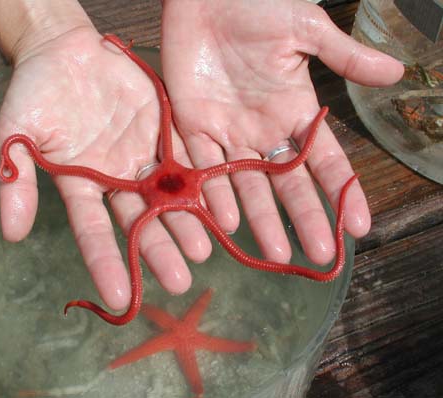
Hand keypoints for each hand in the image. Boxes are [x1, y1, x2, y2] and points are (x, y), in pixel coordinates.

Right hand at [0, 27, 211, 310]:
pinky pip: (184, 157)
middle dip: (158, 250)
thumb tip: (10, 234)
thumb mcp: (15, 136)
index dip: (106, 263)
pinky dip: (200, 180)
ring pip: (166, 195)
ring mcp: (141, 155)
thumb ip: (16, 181)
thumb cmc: (33, 91)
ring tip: (203, 250)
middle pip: (139, 220)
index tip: (121, 297)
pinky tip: (217, 203)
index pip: (94, 232)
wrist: (64, 48)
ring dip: (184, 223)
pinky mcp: (163, 130)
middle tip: (180, 279)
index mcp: (81, 185)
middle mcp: (115, 178)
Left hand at [160, 0, 403, 263]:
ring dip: (260, 219)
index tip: (359, 226)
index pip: (325, 160)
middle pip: (287, 184)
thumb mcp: (306, 29)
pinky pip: (204, 167)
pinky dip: (214, 194)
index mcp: (295, 110)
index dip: (342, 192)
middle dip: (304, 219)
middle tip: (319, 256)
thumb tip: (398, 72)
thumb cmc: (258, 5)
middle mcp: (263, 130)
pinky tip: (225, 223)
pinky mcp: (192, 126)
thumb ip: (344, 55)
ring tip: (273, 254)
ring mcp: (228, 132)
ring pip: (246, 185)